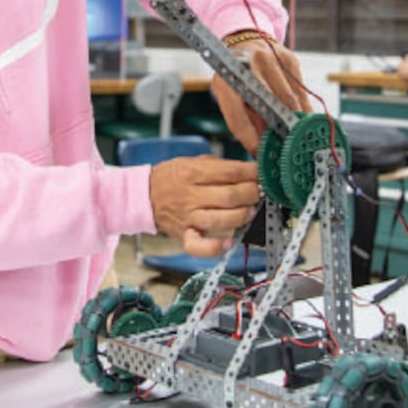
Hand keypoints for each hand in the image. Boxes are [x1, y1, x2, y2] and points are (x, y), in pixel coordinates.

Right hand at [147, 155, 263, 255]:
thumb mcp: (193, 161)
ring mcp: (188, 217)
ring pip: (221, 219)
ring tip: (250, 210)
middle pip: (230, 196)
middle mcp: (191, 195)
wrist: (144, 196)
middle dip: (252, 193)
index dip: (252, 173)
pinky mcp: (184, 235)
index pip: (230, 172)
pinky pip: (199, 246)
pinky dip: (215, 247)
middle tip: (259, 191)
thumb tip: (249, 170)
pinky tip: (229, 241)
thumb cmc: (172, 178)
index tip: (262, 173)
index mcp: (193, 172)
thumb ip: (220, 165)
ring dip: (243, 215)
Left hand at [211, 36, 310, 153]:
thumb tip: (260, 147)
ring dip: (297, 121)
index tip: (259, 152)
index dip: (249, 138)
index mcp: (227, 79)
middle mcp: (250, 66)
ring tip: (299, 139)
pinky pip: (301, 89)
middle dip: (280, 131)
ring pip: (291, 99)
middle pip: (271, 107)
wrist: (246, 41)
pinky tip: (305, 119)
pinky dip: (304, 107)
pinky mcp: (290, 58)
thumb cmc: (236, 75)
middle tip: (286, 150)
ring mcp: (273, 59)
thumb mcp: (229, 96)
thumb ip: (243, 120)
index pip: (237, 116)